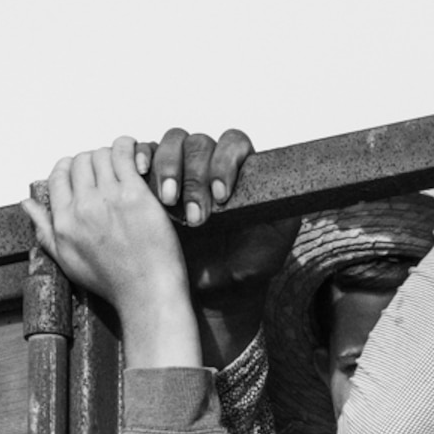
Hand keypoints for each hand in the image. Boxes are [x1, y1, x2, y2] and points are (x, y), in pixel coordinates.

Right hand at [24, 141, 198, 365]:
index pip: (58, 175)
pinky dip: (127, 146)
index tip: (85, 176)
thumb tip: (26, 203)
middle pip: (80, 161)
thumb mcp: (67, 261)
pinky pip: (124, 153)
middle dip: (92, 163)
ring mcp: (109, 198)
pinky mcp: (135, 194)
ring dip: (111, 156)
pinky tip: (133, 153)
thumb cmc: (113, 283)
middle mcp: (82, 206)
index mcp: (64, 221)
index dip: (71, 170)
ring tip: (122, 168)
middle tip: (107, 174)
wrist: (148, 295)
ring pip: (101, 154)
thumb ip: (44, 229)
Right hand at [133, 126, 294, 316]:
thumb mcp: (273, 249)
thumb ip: (285, 223)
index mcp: (240, 170)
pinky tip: (140, 175)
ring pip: (171, 143)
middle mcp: (209, 162)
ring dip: (167, 169)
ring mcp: (180, 167)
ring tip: (168, 203)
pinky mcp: (153, 178)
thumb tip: (293, 197)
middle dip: (194, 176)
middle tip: (194, 214)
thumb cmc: (245, 266)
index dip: (225, 163)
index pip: (234, 144)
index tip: (222, 196)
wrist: (212, 290)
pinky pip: (143, 154)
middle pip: (198, 143)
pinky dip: (140, 159)